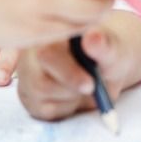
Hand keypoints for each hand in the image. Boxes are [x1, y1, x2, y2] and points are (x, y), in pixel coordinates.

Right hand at [11, 10, 140, 119]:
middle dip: (71, 87)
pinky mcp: (29, 96)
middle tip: (92, 86)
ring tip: (83, 84)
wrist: (107, 67)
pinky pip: (42, 110)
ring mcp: (27, 74)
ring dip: (70, 96)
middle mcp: (31, 51)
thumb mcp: (113, 49)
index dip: (69, 73)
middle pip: (40, 81)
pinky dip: (65, 107)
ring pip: (41, 95)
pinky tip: (73, 94)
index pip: (46, 54)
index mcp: (49, 32)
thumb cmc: (108, 53)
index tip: (91, 84)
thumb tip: (93, 37)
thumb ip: (103, 45)